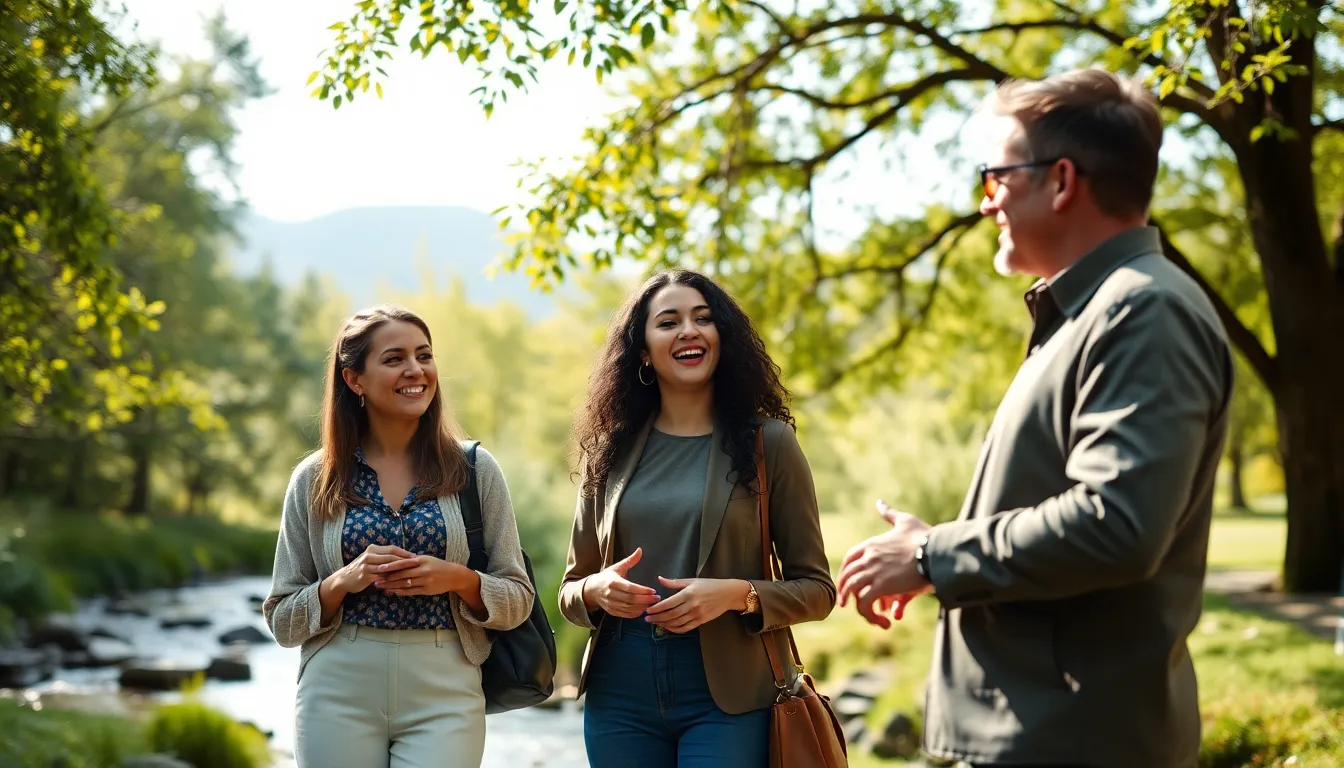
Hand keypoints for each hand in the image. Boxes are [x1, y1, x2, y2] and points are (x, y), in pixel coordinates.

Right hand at [336, 544, 417, 593]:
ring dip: (401, 570)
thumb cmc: (361, 568)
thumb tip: (402, 558)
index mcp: (373, 549)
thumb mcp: (371, 559)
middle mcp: (369, 555)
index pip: (392, 548)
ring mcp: (367, 565)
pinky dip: (392, 579)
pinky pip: (382, 577)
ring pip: (388, 567)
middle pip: (392, 556)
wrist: (344, 579)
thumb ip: (383, 557)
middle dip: (406, 560)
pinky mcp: (366, 576)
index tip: (415, 556)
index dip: (404, 552)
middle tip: (417, 563)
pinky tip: (400, 582)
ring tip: (412, 573)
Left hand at [374, 555, 473, 596]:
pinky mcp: (427, 590)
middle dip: (387, 578)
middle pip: (401, 575)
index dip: (390, 566)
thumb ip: (413, 560)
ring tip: (381, 587)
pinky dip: (401, 592)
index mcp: (421, 560)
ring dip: (392, 586)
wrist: (454, 575)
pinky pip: (411, 592)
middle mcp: (423, 570)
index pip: (402, 563)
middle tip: (376, 580)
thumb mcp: (427, 559)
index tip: (379, 568)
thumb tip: (397, 560)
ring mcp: (425, 581)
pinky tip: (393, 592)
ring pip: (405, 584)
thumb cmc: (438, 565)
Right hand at [581, 548, 660, 617]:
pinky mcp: (611, 611)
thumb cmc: (607, 577)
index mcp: (612, 581)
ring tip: (653, 604)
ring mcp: (610, 604)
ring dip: (642, 607)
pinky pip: (625, 614)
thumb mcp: (617, 567)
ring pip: (628, 608)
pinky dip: (635, 614)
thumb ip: (630, 560)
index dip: (642, 590)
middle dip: (645, 600)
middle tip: (657, 598)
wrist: (592, 589)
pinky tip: (643, 610)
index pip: (630, 588)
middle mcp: (610, 594)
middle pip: (630, 599)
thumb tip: (640, 550)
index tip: (653, 590)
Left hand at [644, 577, 749, 633]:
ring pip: (676, 623)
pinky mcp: (701, 621)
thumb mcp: (692, 580)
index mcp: (688, 593)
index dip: (656, 608)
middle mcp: (692, 605)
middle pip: (670, 615)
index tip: (647, 610)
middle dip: (657, 618)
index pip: (668, 603)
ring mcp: (697, 614)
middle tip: (647, 619)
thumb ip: (674, 582)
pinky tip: (668, 627)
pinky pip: (685, 628)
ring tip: (655, 623)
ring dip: (664, 624)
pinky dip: (675, 629)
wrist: (728, 594)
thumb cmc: (709, 585)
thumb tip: (659, 579)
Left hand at [836, 500, 933, 628]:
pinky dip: (871, 615)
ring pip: (853, 592)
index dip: (846, 572)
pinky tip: (886, 622)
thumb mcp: (905, 521)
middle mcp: (867, 557)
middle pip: (847, 576)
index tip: (848, 582)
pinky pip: (865, 604)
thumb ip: (890, 513)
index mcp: (871, 544)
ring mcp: (872, 572)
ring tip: (870, 617)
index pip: (849, 559)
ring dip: (859, 607)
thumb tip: (879, 502)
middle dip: (846, 591)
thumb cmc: (925, 537)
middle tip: (848, 603)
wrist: (936, 551)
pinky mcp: (881, 586)